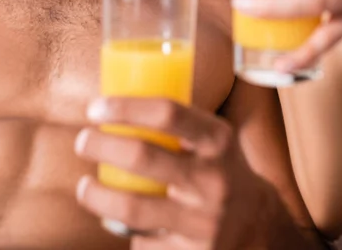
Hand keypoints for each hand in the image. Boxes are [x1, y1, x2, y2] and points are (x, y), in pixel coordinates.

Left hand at [74, 98, 266, 249]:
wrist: (258, 225)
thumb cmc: (219, 169)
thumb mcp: (213, 140)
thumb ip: (178, 125)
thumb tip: (115, 106)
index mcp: (218, 140)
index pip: (168, 113)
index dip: (126, 107)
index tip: (95, 108)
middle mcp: (214, 179)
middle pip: (143, 157)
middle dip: (101, 146)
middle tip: (83, 140)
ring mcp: (204, 222)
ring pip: (133, 208)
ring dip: (97, 195)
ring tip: (84, 186)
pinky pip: (144, 241)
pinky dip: (124, 230)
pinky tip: (118, 221)